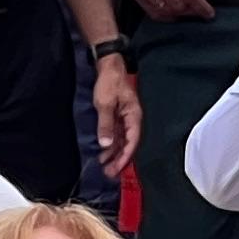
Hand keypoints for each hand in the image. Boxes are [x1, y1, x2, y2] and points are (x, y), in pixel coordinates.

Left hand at [91, 56, 142, 177]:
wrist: (108, 66)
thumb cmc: (110, 82)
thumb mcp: (105, 104)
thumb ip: (105, 124)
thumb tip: (105, 144)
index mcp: (134, 115)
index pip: (132, 140)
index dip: (125, 156)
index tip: (116, 168)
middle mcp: (132, 119)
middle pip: (129, 143)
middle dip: (120, 159)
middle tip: (109, 173)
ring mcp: (125, 117)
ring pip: (122, 140)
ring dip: (114, 153)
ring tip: (104, 166)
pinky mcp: (117, 115)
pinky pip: (116, 134)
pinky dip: (111, 144)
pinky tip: (103, 152)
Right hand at [109, 0, 212, 24]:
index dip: (201, 7)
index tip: (210, 13)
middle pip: (179, 6)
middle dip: (192, 12)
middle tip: (200, 11)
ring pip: (166, 12)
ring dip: (180, 15)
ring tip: (189, 12)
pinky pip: (152, 13)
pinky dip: (165, 16)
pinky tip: (173, 14)